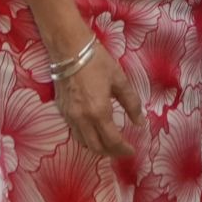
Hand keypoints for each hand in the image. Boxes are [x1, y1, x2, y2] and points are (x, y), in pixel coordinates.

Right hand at [54, 43, 143, 159]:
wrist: (69, 49)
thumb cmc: (97, 61)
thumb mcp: (119, 80)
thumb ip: (131, 103)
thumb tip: (140, 122)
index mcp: (98, 111)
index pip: (112, 140)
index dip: (124, 149)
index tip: (132, 151)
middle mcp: (82, 119)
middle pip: (96, 147)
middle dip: (111, 153)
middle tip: (122, 151)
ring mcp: (69, 116)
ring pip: (83, 142)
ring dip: (97, 148)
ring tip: (110, 145)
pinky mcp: (61, 111)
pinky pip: (75, 132)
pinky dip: (86, 138)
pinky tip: (94, 132)